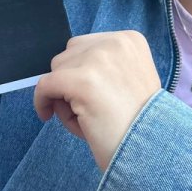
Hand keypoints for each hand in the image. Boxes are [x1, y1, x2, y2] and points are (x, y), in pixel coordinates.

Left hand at [34, 31, 160, 170]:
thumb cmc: (138, 123)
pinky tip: (47, 116)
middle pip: (69, 54)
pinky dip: (41, 101)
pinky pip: (45, 85)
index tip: (90, 95)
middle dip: (71, 80)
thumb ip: (104, 68)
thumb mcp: (129, 80)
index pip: (86, 46)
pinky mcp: (82, 80)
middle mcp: (115, 42)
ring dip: (64, 95)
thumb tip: (63, 72)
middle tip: (87, 109)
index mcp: (130, 40)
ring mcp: (98, 59)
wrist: (150, 150)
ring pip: (57, 70)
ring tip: (85, 118)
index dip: (81, 72)